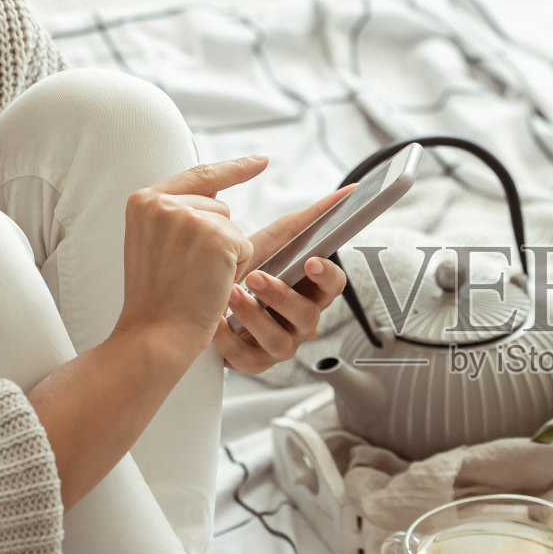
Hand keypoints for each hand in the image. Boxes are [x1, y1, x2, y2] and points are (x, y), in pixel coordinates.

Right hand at [112, 155, 265, 365]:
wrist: (155, 332)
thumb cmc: (157, 298)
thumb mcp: (154, 244)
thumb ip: (178, 215)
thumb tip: (219, 196)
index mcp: (143, 200)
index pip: (197, 175)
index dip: (233, 168)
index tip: (261, 161)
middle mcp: (163, 202)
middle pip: (219, 207)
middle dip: (217, 239)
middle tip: (187, 272)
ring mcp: (190, 217)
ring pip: (233, 227)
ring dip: (225, 254)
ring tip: (195, 278)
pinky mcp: (216, 236)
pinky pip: (244, 246)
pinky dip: (235, 267)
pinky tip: (210, 282)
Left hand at [215, 186, 351, 374]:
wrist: (204, 299)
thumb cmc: (247, 270)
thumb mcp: (272, 243)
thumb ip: (305, 220)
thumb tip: (349, 191)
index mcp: (309, 291)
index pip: (334, 286)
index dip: (327, 274)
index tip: (311, 260)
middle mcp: (300, 320)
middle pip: (307, 315)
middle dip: (282, 296)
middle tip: (257, 277)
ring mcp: (279, 344)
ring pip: (279, 340)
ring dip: (255, 317)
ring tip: (231, 296)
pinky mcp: (253, 362)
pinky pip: (246, 358)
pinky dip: (228, 340)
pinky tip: (214, 322)